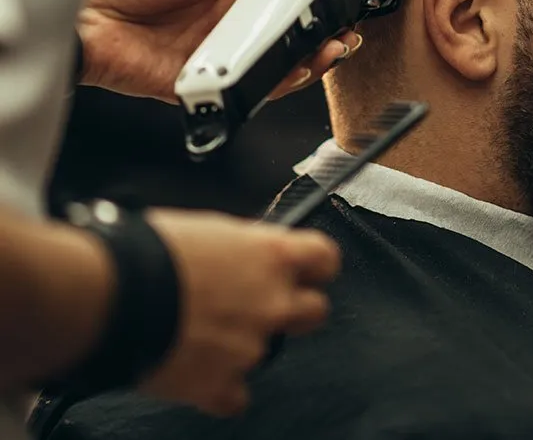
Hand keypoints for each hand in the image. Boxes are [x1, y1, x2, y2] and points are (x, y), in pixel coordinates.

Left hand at [77, 0, 361, 101]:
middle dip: (320, 36)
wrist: (78, 15)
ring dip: (307, 62)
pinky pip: (244, 91)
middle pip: (285, 38)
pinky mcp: (201, 86)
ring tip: (329, 50)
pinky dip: (272, 85)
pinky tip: (293, 71)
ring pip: (273, 67)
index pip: (281, 0)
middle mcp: (227, 29)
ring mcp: (217, 59)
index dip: (311, 1)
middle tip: (345, 31)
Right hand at [141, 209, 339, 416]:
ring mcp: (250, 346)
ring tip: (206, 331)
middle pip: (315, 310)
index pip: (326, 258)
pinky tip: (196, 368)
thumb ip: (245, 246)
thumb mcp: (213, 228)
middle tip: (264, 304)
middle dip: (297, 308)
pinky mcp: (220, 384)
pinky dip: (218, 386)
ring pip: (267, 351)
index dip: (317, 265)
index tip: (309, 269)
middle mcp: (272, 301)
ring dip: (245, 344)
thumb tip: (249, 252)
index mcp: (272, 256)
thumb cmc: (156, 250)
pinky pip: (234, 394)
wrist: (116, 293)